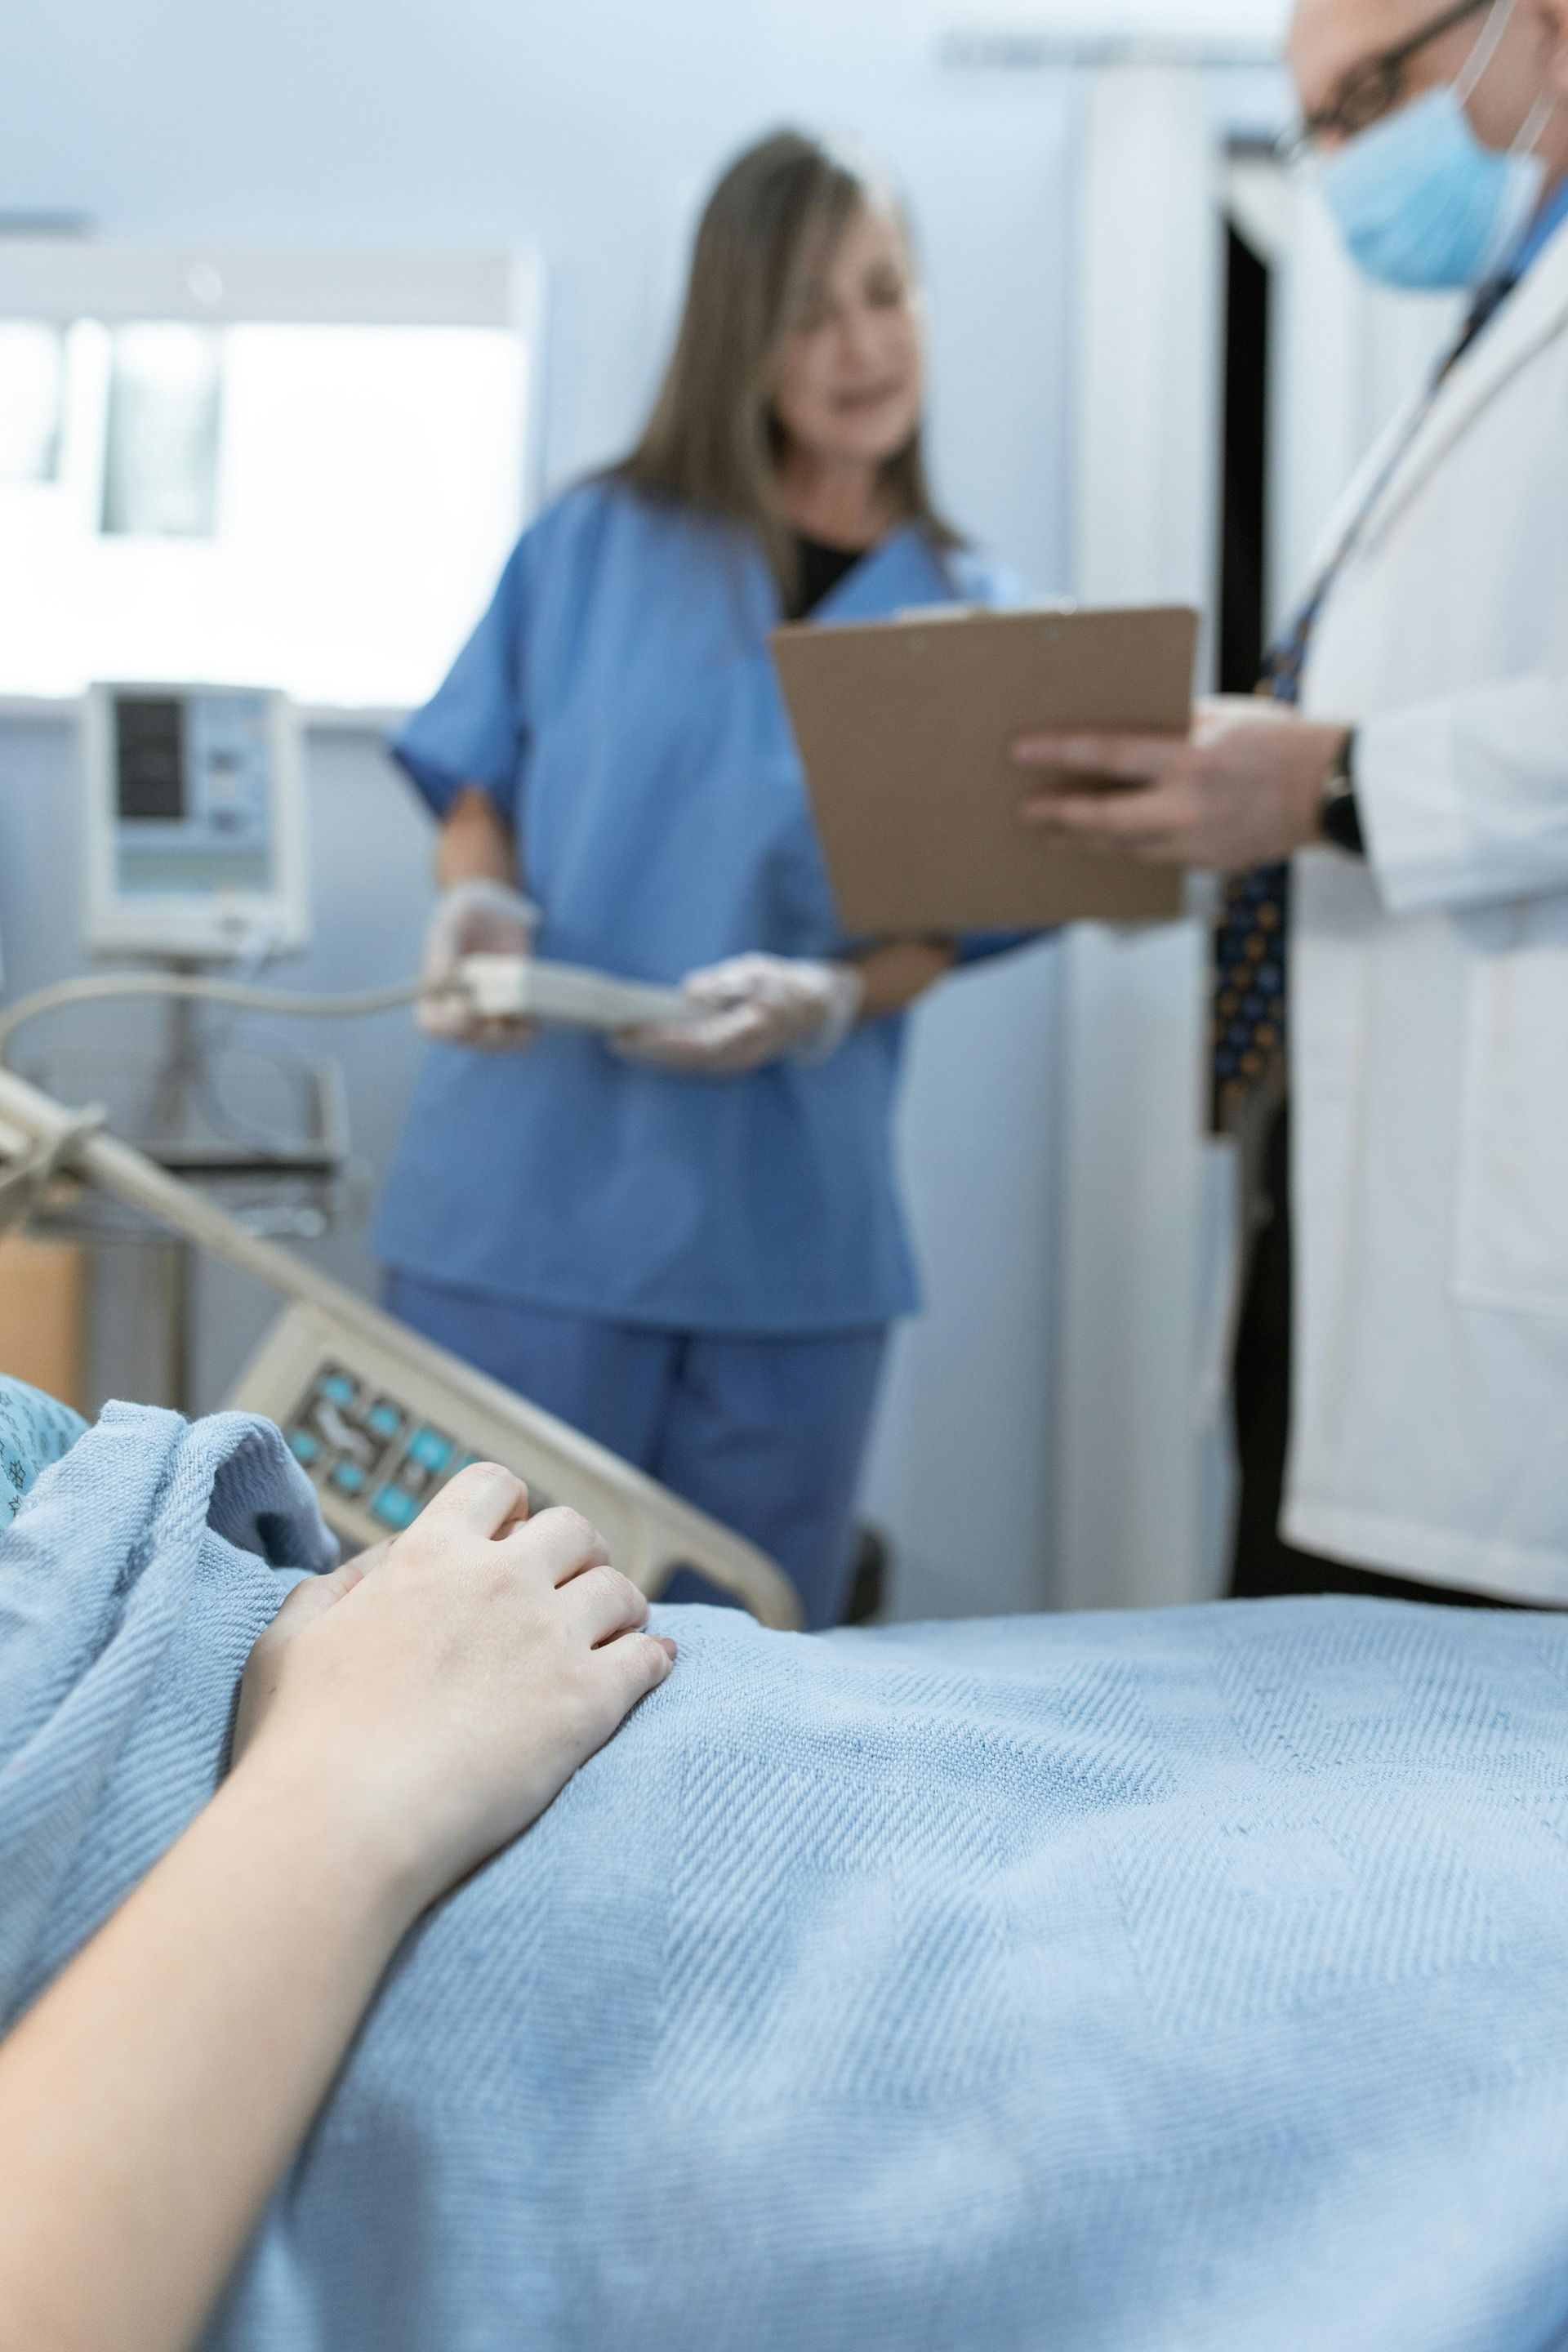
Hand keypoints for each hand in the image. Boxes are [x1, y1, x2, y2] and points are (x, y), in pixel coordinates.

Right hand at [231, 1465, 675, 1914]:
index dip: (508, 1508)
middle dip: (574, 1553)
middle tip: (567, 1589)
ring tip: (613, 1630)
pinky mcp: (587, 1703)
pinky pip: (648, 1658)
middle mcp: (501, 1580)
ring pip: (620, 1589)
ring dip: (618, 1605)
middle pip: (573, 1529)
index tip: (510, 1537)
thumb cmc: (301, 1739)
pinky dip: (655, 1657)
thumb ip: (340, 1585)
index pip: (494, 1486)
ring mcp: (551, 1638)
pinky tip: (653, 1665)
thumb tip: (385, 1563)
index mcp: (430, 1554)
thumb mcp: (291, 1636)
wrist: (344, 1822)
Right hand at [418, 878, 540, 1049]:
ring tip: (519, 1017)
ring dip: (508, 1038)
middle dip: (483, 1035)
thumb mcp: (449, 924)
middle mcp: (459, 1012)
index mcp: (435, 995)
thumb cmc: (464, 916)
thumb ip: (443, 951)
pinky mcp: (516, 1012)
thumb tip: (444, 980)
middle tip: (498, 1020)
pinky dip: (527, 1031)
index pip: (433, 1025)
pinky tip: (533, 1016)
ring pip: (496, 1044)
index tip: (464, 1012)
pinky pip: (522, 1036)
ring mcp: (488, 1015)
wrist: (496, 909)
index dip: (447, 1027)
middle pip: (467, 1040)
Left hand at [613, 953, 864, 1075]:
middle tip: (613, 1037)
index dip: (664, 1040)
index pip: (699, 1043)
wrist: (808, 1009)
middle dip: (648, 1051)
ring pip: (684, 1066)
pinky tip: (637, 1045)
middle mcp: (739, 1056)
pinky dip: (661, 1055)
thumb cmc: (779, 985)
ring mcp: (731, 1064)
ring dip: (649, 1056)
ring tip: (617, 1040)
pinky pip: (688, 1063)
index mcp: (750, 1031)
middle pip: (686, 1060)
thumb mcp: (757, 972)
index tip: (635, 1032)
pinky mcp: (722, 1063)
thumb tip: (691, 992)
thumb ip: (726, 983)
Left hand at [1014, 701, 1350, 872]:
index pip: (1111, 753)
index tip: (1022, 751)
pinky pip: (1154, 859)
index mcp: (1192, 759)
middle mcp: (1189, 807)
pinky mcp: (1208, 864)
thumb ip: (1176, 727)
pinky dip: (1124, 850)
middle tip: (1025, 812)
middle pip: (1106, 820)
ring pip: (1124, 848)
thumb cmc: (1281, 741)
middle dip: (1060, 817)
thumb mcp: (1225, 717)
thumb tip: (1127, 734)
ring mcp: (1198, 843)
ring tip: (1052, 833)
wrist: (1333, 792)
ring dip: (1084, 840)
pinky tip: (1104, 845)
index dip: (1062, 753)